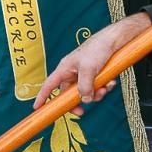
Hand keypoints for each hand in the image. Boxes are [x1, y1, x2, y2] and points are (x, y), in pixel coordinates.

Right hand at [34, 12, 151, 112]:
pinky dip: (104, 87)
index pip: (49, 85)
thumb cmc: (97, 48)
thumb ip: (84, 86)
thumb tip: (84, 100)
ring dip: (96, 94)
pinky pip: (97, 87)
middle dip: (78, 101)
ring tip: (105, 88)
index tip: (37, 107)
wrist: (114, 40)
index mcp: (65, 69)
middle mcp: (73, 72)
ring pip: (86, 92)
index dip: (42, 96)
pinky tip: (111, 82)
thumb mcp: (88, 69)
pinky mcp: (95, 74)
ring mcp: (84, 74)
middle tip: (82, 112)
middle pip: (69, 93)